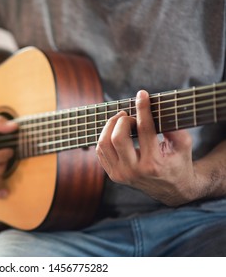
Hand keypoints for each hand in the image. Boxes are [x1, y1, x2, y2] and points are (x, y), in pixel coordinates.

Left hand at [96, 90, 200, 205]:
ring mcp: (121, 174)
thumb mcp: (184, 146)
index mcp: (154, 164)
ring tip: (121, 120)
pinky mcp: (113, 175)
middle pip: (117, 138)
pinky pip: (100, 151)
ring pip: (103, 144)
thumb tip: (159, 110)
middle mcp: (134, 171)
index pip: (145, 130)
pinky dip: (105, 137)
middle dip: (122, 120)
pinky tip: (115, 132)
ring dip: (110, 126)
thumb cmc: (179, 163)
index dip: (143, 108)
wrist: (172, 190)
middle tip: (129, 115)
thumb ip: (176, 129)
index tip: (141, 94)